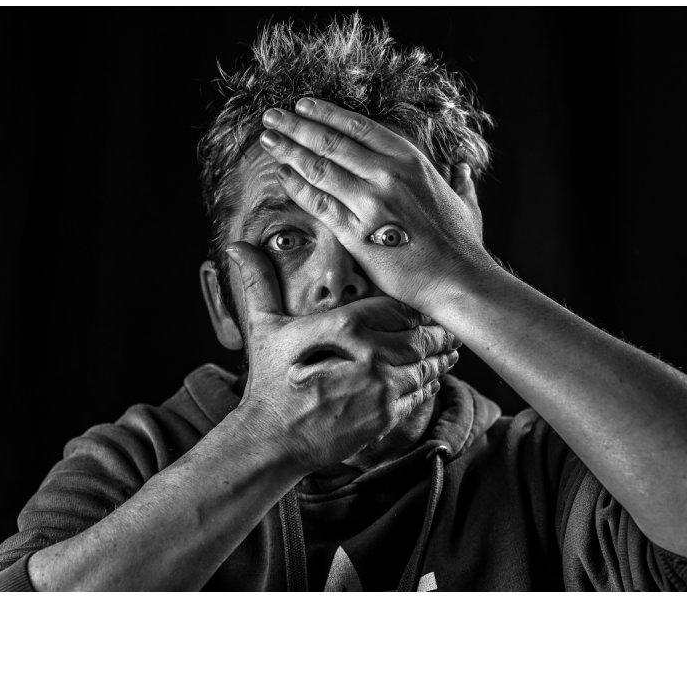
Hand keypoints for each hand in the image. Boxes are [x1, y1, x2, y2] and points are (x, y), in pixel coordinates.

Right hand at [225, 241, 458, 472]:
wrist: (272, 440)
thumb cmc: (268, 382)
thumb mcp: (263, 329)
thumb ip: (259, 283)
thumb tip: (237, 247)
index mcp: (344, 327)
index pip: (394, 307)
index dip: (414, 306)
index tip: (426, 304)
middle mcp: (370, 355)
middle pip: (419, 336)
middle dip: (436, 332)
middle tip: (449, 327)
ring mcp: (381, 388)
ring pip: (425, 365)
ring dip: (440, 357)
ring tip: (449, 350)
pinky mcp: (387, 416)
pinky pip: (419, 393)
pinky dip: (431, 383)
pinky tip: (433, 377)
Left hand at [258, 98, 494, 317]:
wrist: (457, 280)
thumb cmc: (462, 245)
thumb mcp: (464, 203)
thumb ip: (460, 182)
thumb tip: (463, 169)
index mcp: (410, 161)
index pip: (359, 127)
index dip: (326, 114)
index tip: (303, 105)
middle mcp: (387, 174)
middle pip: (331, 142)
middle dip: (296, 125)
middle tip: (272, 115)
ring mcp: (370, 203)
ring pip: (319, 169)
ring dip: (288, 150)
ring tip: (267, 139)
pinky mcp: (356, 233)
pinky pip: (319, 204)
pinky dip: (297, 187)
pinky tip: (282, 176)